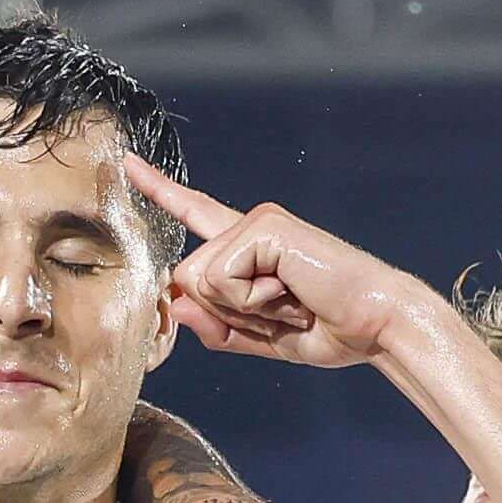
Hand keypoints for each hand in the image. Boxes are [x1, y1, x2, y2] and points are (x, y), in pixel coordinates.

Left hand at [122, 156, 437, 371]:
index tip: (127, 164)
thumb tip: (175, 305)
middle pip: (186, 279)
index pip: (195, 214)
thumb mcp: (260, 338)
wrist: (374, 324)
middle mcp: (249, 225)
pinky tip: (290, 290)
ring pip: (199, 280)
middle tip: (282, 310)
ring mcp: (257, 222)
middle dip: (225, 313)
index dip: (160, 191)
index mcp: (248, 247)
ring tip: (290, 299)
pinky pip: (222, 279)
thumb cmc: (329, 328)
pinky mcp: (265, 227)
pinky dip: (252, 301)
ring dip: (243, 308)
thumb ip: (216, 328)